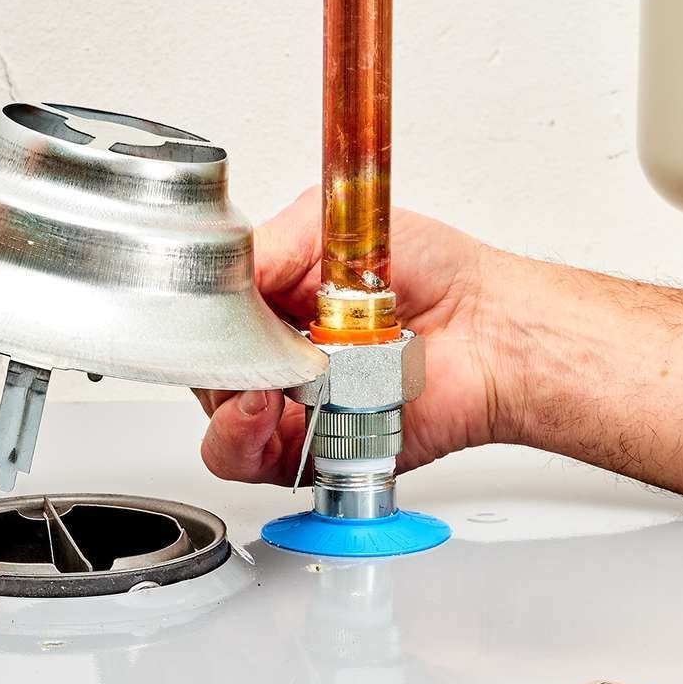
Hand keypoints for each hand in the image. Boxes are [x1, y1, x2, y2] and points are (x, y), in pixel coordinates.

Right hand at [195, 187, 503, 483]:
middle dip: (214, 357)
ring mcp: (291, 406)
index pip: (205, 317)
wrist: (485, 328)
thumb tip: (213, 277)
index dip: (197, 316)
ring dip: (223, 398)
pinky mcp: (306, 450)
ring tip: (260, 378)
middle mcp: (277, 357)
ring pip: (214, 418)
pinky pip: (243, 457)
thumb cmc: (431, 274)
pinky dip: (238, 434)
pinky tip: (263, 406)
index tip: (207, 307)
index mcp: (272, 304)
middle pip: (205, 368)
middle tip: (245, 339)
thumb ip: (260, 249)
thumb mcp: (326, 226)